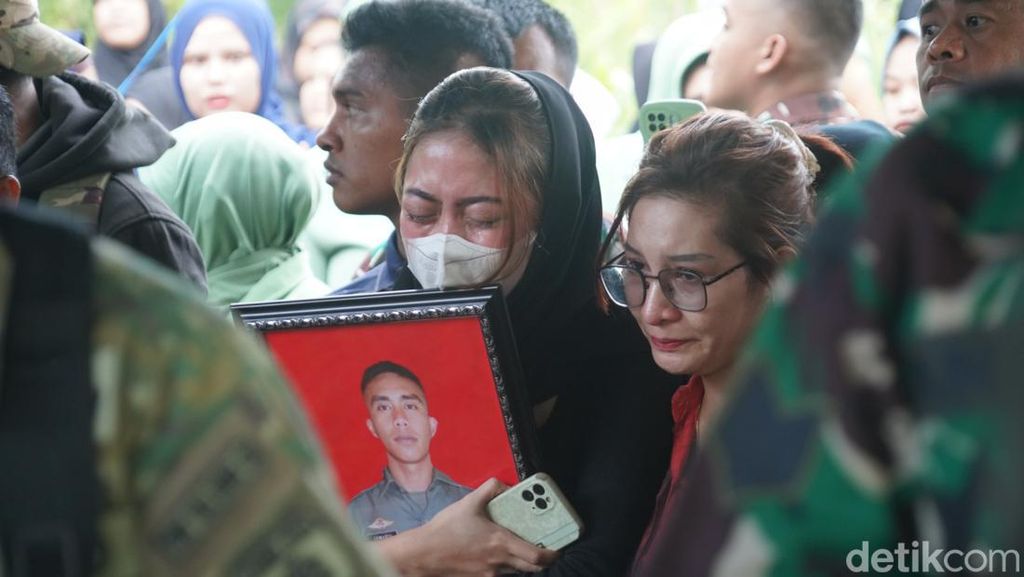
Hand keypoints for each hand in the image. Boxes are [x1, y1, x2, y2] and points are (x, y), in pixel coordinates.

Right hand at [377, 478, 558, 576]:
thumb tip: (502, 483)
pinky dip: (504, 567)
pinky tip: (495, 555)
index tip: (557, 548)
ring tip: (520, 548)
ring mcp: (489, 573)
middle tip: (545, 550)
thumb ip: (488, 489)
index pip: (536, 556)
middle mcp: (498, 562)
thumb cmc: (444, 530)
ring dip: (522, 563)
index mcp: (500, 542)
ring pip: (515, 572)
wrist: (422, 555)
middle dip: (542, 561)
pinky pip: (499, 574)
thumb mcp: (468, 503)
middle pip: (531, 569)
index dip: (551, 555)